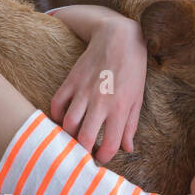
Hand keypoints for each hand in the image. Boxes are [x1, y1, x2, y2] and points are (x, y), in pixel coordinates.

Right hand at [49, 17, 146, 162]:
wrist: (119, 38)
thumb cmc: (132, 70)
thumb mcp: (137, 99)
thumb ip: (130, 126)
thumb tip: (127, 149)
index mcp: (120, 108)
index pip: (110, 145)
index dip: (105, 157)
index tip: (102, 156)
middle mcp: (100, 101)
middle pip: (84, 138)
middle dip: (82, 152)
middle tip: (84, 153)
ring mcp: (83, 91)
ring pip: (68, 124)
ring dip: (69, 135)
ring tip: (74, 137)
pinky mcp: (71, 81)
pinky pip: (56, 104)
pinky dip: (56, 116)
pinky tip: (63, 119)